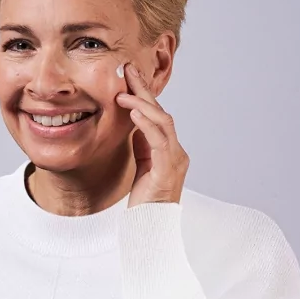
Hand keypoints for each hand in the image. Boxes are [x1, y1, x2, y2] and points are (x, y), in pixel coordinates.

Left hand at [116, 63, 188, 207]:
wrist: (149, 228)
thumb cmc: (144, 199)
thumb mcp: (141, 163)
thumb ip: (142, 143)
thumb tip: (134, 121)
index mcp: (169, 148)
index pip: (157, 114)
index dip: (143, 94)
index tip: (130, 76)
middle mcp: (176, 151)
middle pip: (161, 112)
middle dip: (144, 90)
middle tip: (129, 70)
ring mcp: (174, 160)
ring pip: (164, 123)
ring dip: (143, 105)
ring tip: (123, 93)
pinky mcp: (167, 170)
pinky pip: (159, 141)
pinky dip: (147, 124)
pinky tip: (134, 113)